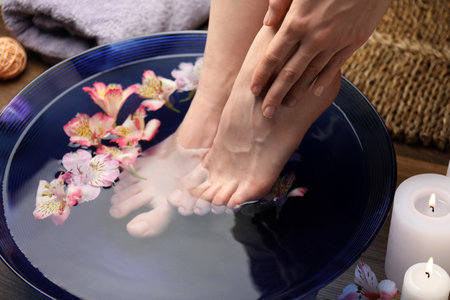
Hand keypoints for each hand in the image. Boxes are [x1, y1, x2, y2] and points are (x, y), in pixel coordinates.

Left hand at [251, 0, 390, 117]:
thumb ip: (280, 3)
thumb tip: (267, 23)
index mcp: (297, 22)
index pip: (273, 56)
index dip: (262, 75)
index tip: (253, 90)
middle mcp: (314, 37)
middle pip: (290, 73)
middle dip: (275, 94)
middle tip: (266, 113)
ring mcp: (335, 42)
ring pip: (312, 74)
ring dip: (298, 92)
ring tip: (286, 106)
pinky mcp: (354, 42)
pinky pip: (335, 67)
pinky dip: (324, 81)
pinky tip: (314, 92)